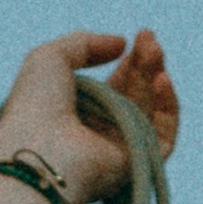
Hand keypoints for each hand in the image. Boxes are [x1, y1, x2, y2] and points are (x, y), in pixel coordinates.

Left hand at [0, 27, 179, 203]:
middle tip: (149, 38)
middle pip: (135, 96)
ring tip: (154, 51)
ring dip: (155, 77)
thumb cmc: (34, 107)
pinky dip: (168, 107)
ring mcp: (117, 152)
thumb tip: (122, 44)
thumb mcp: (50, 59)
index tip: (141, 36)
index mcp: (76, 116)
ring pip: (149, 110)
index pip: (114, 87)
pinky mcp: (135, 167)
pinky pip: (163, 137)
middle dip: (145, 64)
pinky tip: (162, 79)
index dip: (130, 62)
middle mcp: (98, 136)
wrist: (38, 154)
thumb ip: (84, 43)